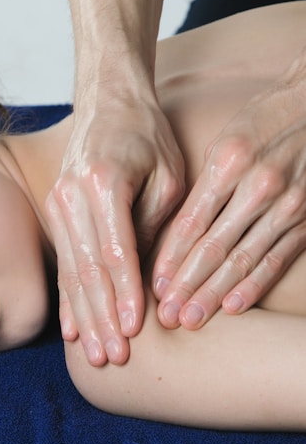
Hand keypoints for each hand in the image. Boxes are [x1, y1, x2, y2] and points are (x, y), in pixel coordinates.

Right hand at [46, 98, 184, 365]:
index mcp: (103, 183)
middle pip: (87, 269)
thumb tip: (146, 280)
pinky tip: (70, 326)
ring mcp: (57, 203)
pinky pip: (63, 261)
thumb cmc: (146, 136)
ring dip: (83, 315)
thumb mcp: (167, 176)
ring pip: (71, 271)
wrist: (108, 102)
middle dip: (101, 317)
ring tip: (93, 353)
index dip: (126, 295)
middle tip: (111, 358)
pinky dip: (68, 297)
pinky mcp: (54, 211)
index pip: (116, 252)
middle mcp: (71, 196)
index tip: (134, 331)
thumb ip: (153, 228)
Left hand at [153, 51, 305, 329]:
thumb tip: (176, 236)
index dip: (170, 258)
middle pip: (214, 247)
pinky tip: (233, 307)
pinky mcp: (305, 219)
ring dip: (214, 294)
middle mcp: (258, 186)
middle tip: (166, 316)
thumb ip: (202, 189)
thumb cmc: (258, 124)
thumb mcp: (222, 144)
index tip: (153, 286)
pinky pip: (276, 258)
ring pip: (243, 259)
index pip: (191, 223)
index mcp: (229, 164)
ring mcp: (286, 205)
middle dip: (187, 285)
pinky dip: (254, 285)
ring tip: (191, 319)